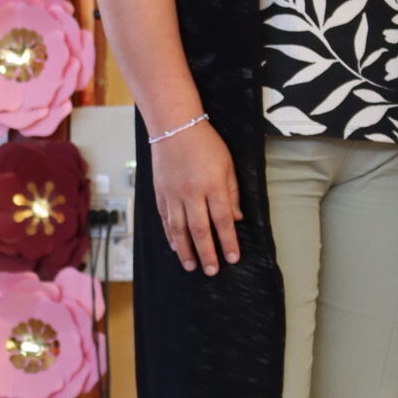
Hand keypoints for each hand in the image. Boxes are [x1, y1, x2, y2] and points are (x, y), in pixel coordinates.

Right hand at [152, 119, 241, 273]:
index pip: (222, 221)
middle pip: (200, 231)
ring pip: (179, 230)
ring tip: (192, 266)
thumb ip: (232, 193)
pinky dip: (170, 236)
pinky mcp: (160, 193)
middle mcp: (192, 194)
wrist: (174, 127)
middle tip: (212, 271)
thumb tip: (236, 219)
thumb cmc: (206, 143)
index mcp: (213, 186)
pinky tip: (175, 247)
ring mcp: (173, 195)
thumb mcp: (228, 164)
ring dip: (186, 251)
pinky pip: (166, 220)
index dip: (228, 242)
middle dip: (207, 253)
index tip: (233, 258)